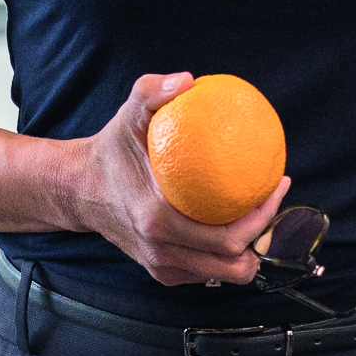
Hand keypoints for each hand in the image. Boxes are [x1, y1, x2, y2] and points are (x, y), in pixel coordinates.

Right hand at [64, 71, 290, 286]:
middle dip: (263, 238)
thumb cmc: (111, 150)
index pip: (227, 238)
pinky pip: (205, 272)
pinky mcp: (161, 271)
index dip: (262, 219)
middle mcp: (160, 250)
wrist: (79, 189)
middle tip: (273, 201)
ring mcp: (160, 266)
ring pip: (222, 274)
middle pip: (231, 266)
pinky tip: (234, 223)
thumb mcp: (129, 114)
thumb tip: (187, 80)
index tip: (276, 186)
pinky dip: (225, 255)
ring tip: (260, 213)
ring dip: (248, 250)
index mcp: (158, 220)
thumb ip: (153, 91)